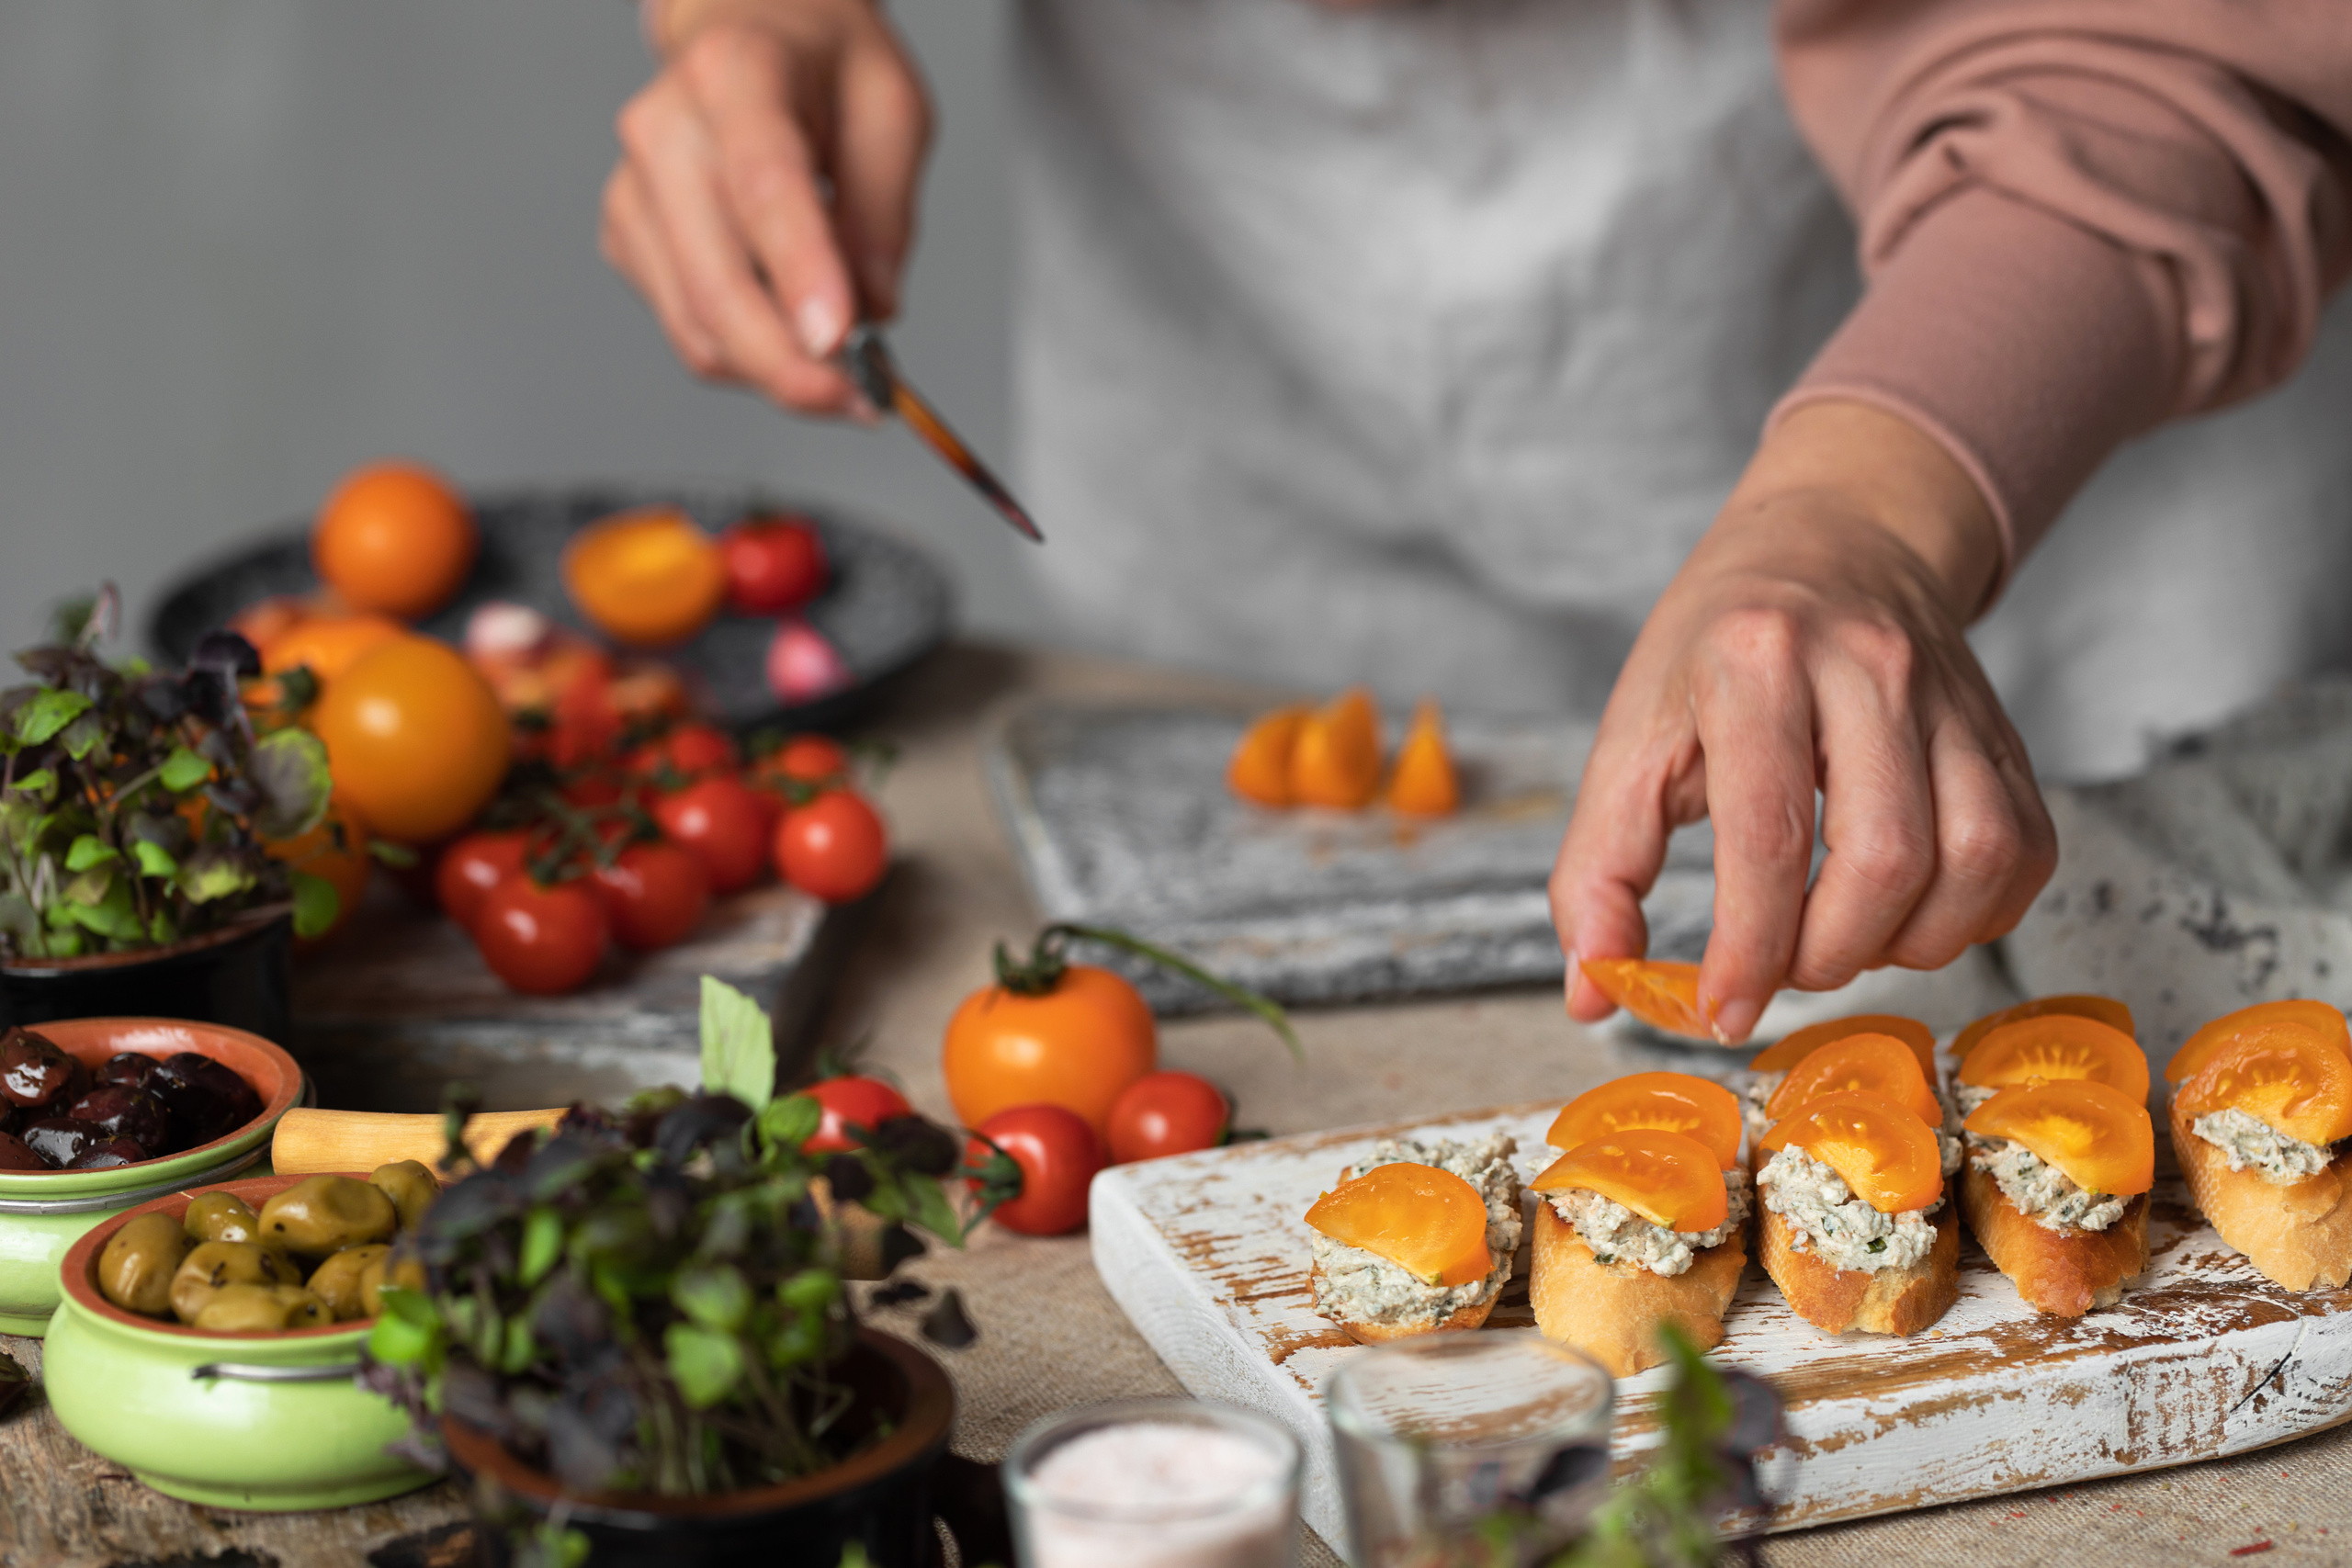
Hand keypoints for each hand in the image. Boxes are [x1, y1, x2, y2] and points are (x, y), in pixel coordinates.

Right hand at [601, 0, 931, 414]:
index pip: (762, 185)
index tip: (842, 342)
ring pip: (699, 325)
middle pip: (717, 281)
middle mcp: (665, 129)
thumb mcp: (893, 111)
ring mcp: (634, 188)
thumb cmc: (821, 66)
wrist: (754, 32)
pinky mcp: (629, 238)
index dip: (801, 273)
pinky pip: (690, 329)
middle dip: (795, 364)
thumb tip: (873, 311)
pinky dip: (749, 357)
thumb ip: (885, 213)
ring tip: (847, 377)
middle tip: (866, 398)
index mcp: (738, 74)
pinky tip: (795, 338)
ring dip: (777, 373)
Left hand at [1549, 401, 2056, 1042]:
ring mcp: (1951, 698)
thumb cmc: (1716, 650)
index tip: (1720, 1010)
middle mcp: (1867, 671)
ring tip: (1841, 938)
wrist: (1830, 544)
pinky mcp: (2004, 732)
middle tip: (1779, 967)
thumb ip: (1599, 869)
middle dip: (1827, 953)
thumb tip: (1591, 994)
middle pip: (1884, 859)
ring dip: (1907, 942)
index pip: (1768, 837)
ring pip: (1974, 860)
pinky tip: (1908, 912)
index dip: (1748, 950)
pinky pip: (2024, 853)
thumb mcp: (1631, 737)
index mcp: (1755, 663)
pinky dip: (1973, 915)